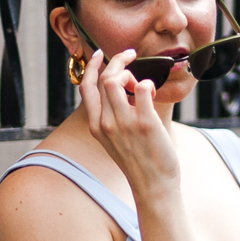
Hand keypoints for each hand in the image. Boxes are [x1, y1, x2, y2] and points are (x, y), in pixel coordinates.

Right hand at [78, 49, 179, 203]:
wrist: (153, 186)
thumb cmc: (138, 161)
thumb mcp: (114, 140)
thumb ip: (113, 116)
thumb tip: (125, 86)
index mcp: (96, 126)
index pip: (86, 87)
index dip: (91, 66)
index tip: (99, 54)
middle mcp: (106, 123)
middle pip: (104, 78)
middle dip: (117, 60)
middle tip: (131, 54)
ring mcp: (124, 122)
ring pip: (118, 79)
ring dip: (130, 71)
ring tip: (141, 84)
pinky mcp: (145, 122)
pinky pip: (142, 88)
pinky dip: (148, 84)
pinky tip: (152, 94)